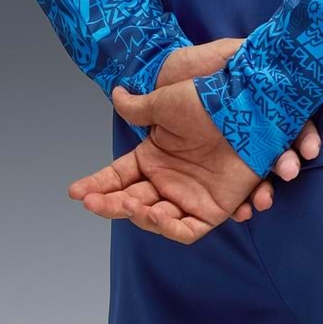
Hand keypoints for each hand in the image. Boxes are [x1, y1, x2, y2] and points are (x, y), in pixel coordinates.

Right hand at [67, 51, 319, 242]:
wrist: (246, 104)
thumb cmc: (207, 99)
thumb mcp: (165, 101)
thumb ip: (139, 107)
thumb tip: (117, 94)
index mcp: (154, 157)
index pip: (119, 177)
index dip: (98, 185)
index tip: (76, 193)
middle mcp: (170, 180)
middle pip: (133, 200)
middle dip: (112, 204)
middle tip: (95, 203)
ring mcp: (191, 196)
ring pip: (156, 218)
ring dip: (138, 216)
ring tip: (128, 206)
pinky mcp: (215, 209)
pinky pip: (188, 229)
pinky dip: (170, 227)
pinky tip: (154, 215)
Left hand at [155, 39, 319, 191]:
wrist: (159, 78)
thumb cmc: (192, 67)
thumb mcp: (217, 55)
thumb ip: (236, 54)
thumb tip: (264, 52)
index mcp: (259, 111)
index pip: (293, 126)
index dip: (306, 138)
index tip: (310, 149)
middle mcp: (252, 140)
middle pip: (278, 159)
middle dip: (287, 166)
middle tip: (289, 170)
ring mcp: (235, 163)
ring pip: (258, 183)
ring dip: (265, 193)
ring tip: (263, 199)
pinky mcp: (213, 185)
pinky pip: (232, 199)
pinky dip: (239, 207)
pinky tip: (242, 211)